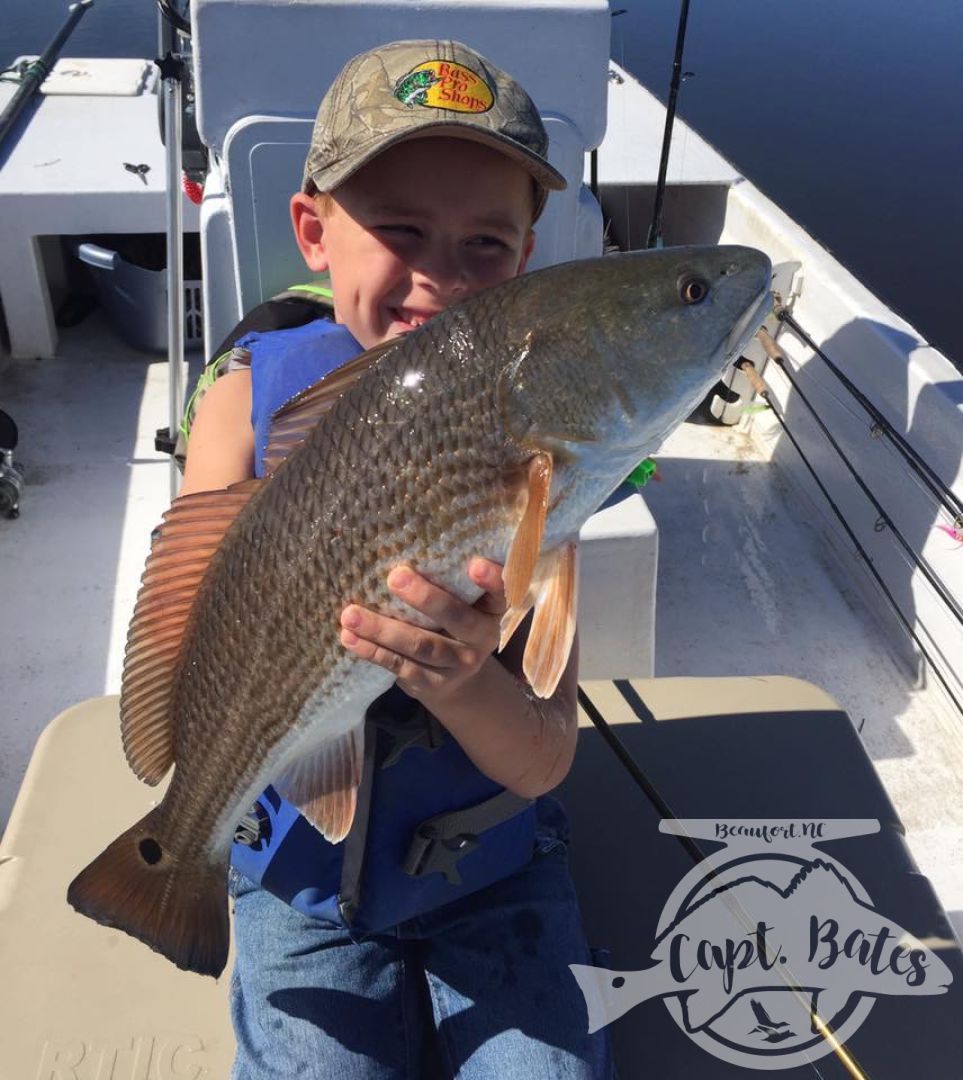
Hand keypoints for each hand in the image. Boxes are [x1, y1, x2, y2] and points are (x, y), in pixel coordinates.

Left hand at [339, 558, 506, 706]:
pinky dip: (373, 651)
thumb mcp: (466, 601)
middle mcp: (481, 638)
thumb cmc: (453, 622)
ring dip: (383, 629)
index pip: (500, 592)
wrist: (455, 680)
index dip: (492, 579)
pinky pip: (400, 666)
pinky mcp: (430, 682)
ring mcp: (457, 664)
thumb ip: (451, 577)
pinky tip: (349, 637)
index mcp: (492, 610)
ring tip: (351, 614)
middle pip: (457, 618)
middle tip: (395, 577)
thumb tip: (410, 532)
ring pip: (421, 646)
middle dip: (426, 599)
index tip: (475, 563)